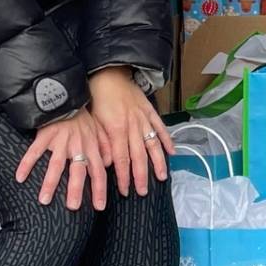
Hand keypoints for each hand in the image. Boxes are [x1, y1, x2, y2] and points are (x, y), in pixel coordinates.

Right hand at [16, 109, 107, 210]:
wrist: (67, 96)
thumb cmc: (82, 116)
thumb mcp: (99, 131)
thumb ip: (104, 148)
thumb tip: (110, 165)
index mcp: (91, 147)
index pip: (99, 172)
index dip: (100, 189)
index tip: (100, 207)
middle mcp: (78, 145)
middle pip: (78, 171)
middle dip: (75, 190)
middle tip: (72, 208)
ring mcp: (60, 140)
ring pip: (56, 164)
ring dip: (50, 183)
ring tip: (44, 200)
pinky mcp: (45, 134)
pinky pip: (35, 151)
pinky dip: (26, 164)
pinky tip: (19, 177)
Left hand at [88, 66, 173, 197]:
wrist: (108, 74)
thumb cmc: (97, 98)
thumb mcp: (93, 121)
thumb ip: (102, 143)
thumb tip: (106, 164)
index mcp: (117, 130)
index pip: (121, 159)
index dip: (124, 177)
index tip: (126, 191)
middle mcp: (133, 126)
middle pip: (139, 156)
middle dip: (141, 176)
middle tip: (143, 191)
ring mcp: (144, 119)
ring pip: (153, 144)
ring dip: (158, 162)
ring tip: (162, 177)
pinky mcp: (150, 111)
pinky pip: (161, 127)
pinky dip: (167, 139)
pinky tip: (172, 152)